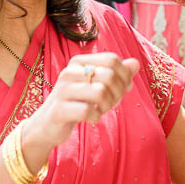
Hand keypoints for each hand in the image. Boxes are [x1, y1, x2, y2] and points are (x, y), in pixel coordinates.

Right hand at [26, 52, 140, 150]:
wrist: (48, 124)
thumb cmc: (77, 102)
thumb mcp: (96, 86)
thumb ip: (117, 74)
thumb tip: (136, 63)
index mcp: (79, 62)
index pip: (112, 59)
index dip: (124, 76)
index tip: (123, 90)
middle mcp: (69, 72)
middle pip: (109, 75)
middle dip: (118, 92)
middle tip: (112, 103)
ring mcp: (63, 90)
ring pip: (100, 92)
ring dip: (108, 105)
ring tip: (102, 110)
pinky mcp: (59, 109)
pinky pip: (88, 111)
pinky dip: (96, 117)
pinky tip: (92, 118)